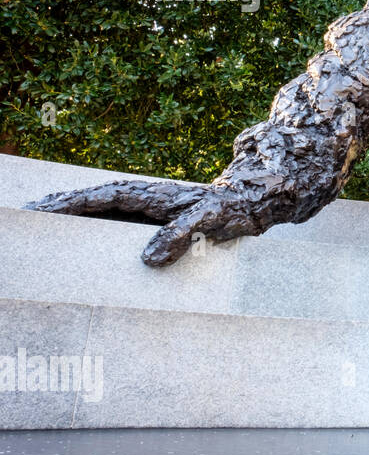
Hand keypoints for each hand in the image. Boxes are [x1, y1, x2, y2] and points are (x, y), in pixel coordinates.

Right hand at [24, 178, 273, 266]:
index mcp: (151, 195)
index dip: (72, 204)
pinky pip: (120, 225)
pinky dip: (99, 228)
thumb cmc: (232, 209)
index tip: (43, 209)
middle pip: (95, 202)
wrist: (255, 203)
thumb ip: (180, 236)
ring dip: (76, 217)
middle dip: (62, 206)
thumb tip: (147, 259)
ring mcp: (150, 211)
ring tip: (43, 223)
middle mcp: (145, 200)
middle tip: (28, 213)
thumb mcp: (209, 221)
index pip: (103, 198)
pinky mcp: (158, 222)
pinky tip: (85, 239)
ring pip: (104, 213)